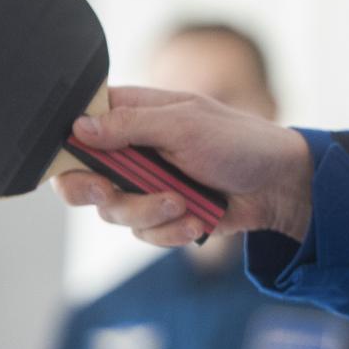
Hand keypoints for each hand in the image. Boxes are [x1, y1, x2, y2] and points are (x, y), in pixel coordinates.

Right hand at [51, 86, 312, 246]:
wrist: (279, 186)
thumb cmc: (240, 142)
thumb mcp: (186, 124)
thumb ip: (132, 125)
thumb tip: (79, 127)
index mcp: (135, 114)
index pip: (80, 126)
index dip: (69, 147)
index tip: (80, 164)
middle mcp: (133, 150)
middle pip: (83, 178)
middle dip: (99, 192)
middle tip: (111, 193)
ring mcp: (146, 185)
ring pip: (113, 213)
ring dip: (149, 213)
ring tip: (183, 203)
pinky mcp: (163, 215)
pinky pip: (144, 234)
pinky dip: (170, 232)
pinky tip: (197, 219)